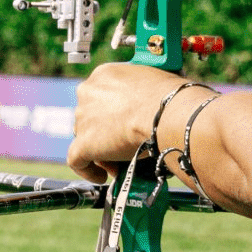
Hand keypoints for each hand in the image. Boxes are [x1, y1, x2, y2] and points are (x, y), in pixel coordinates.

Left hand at [68, 63, 200, 183]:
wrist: (170, 114)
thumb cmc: (174, 98)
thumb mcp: (155, 82)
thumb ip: (143, 92)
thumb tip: (153, 106)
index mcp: (104, 75)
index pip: (101, 96)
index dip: (111, 114)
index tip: (125, 124)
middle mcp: (87, 92)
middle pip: (90, 117)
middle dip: (105, 133)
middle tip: (124, 145)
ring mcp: (83, 118)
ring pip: (85, 138)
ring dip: (101, 151)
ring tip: (122, 162)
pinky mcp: (84, 143)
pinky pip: (77, 161)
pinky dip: (87, 170)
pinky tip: (101, 177)